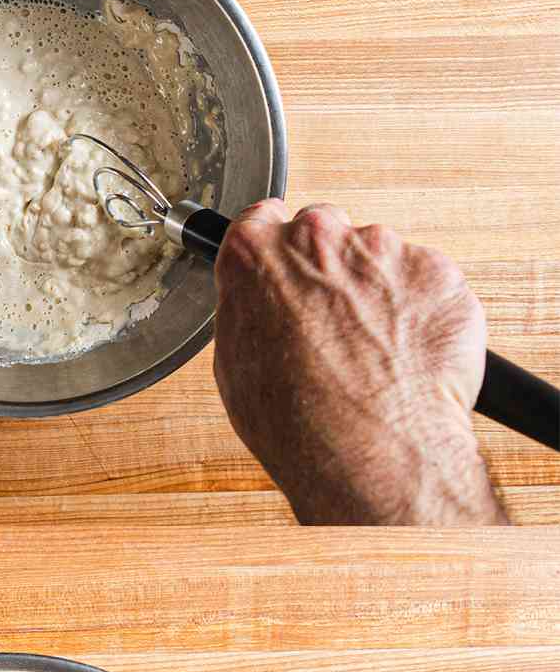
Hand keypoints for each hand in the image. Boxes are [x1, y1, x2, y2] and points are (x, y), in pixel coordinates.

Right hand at [213, 201, 505, 524]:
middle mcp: (318, 239)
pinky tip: (406, 357)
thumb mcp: (236, 369)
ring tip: (374, 355)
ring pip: (379, 259)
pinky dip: (421, 312)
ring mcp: (381, 250)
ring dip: (378, 293)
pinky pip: (426, 282)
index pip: (261, 222)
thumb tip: (260, 307)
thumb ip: (249, 313)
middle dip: (329, 270)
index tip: (287, 272)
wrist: (370, 449)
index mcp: (256, 256)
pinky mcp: (434, 270)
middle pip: (324, 232)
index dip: (275, 253)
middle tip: (334, 328)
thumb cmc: (299, 421)